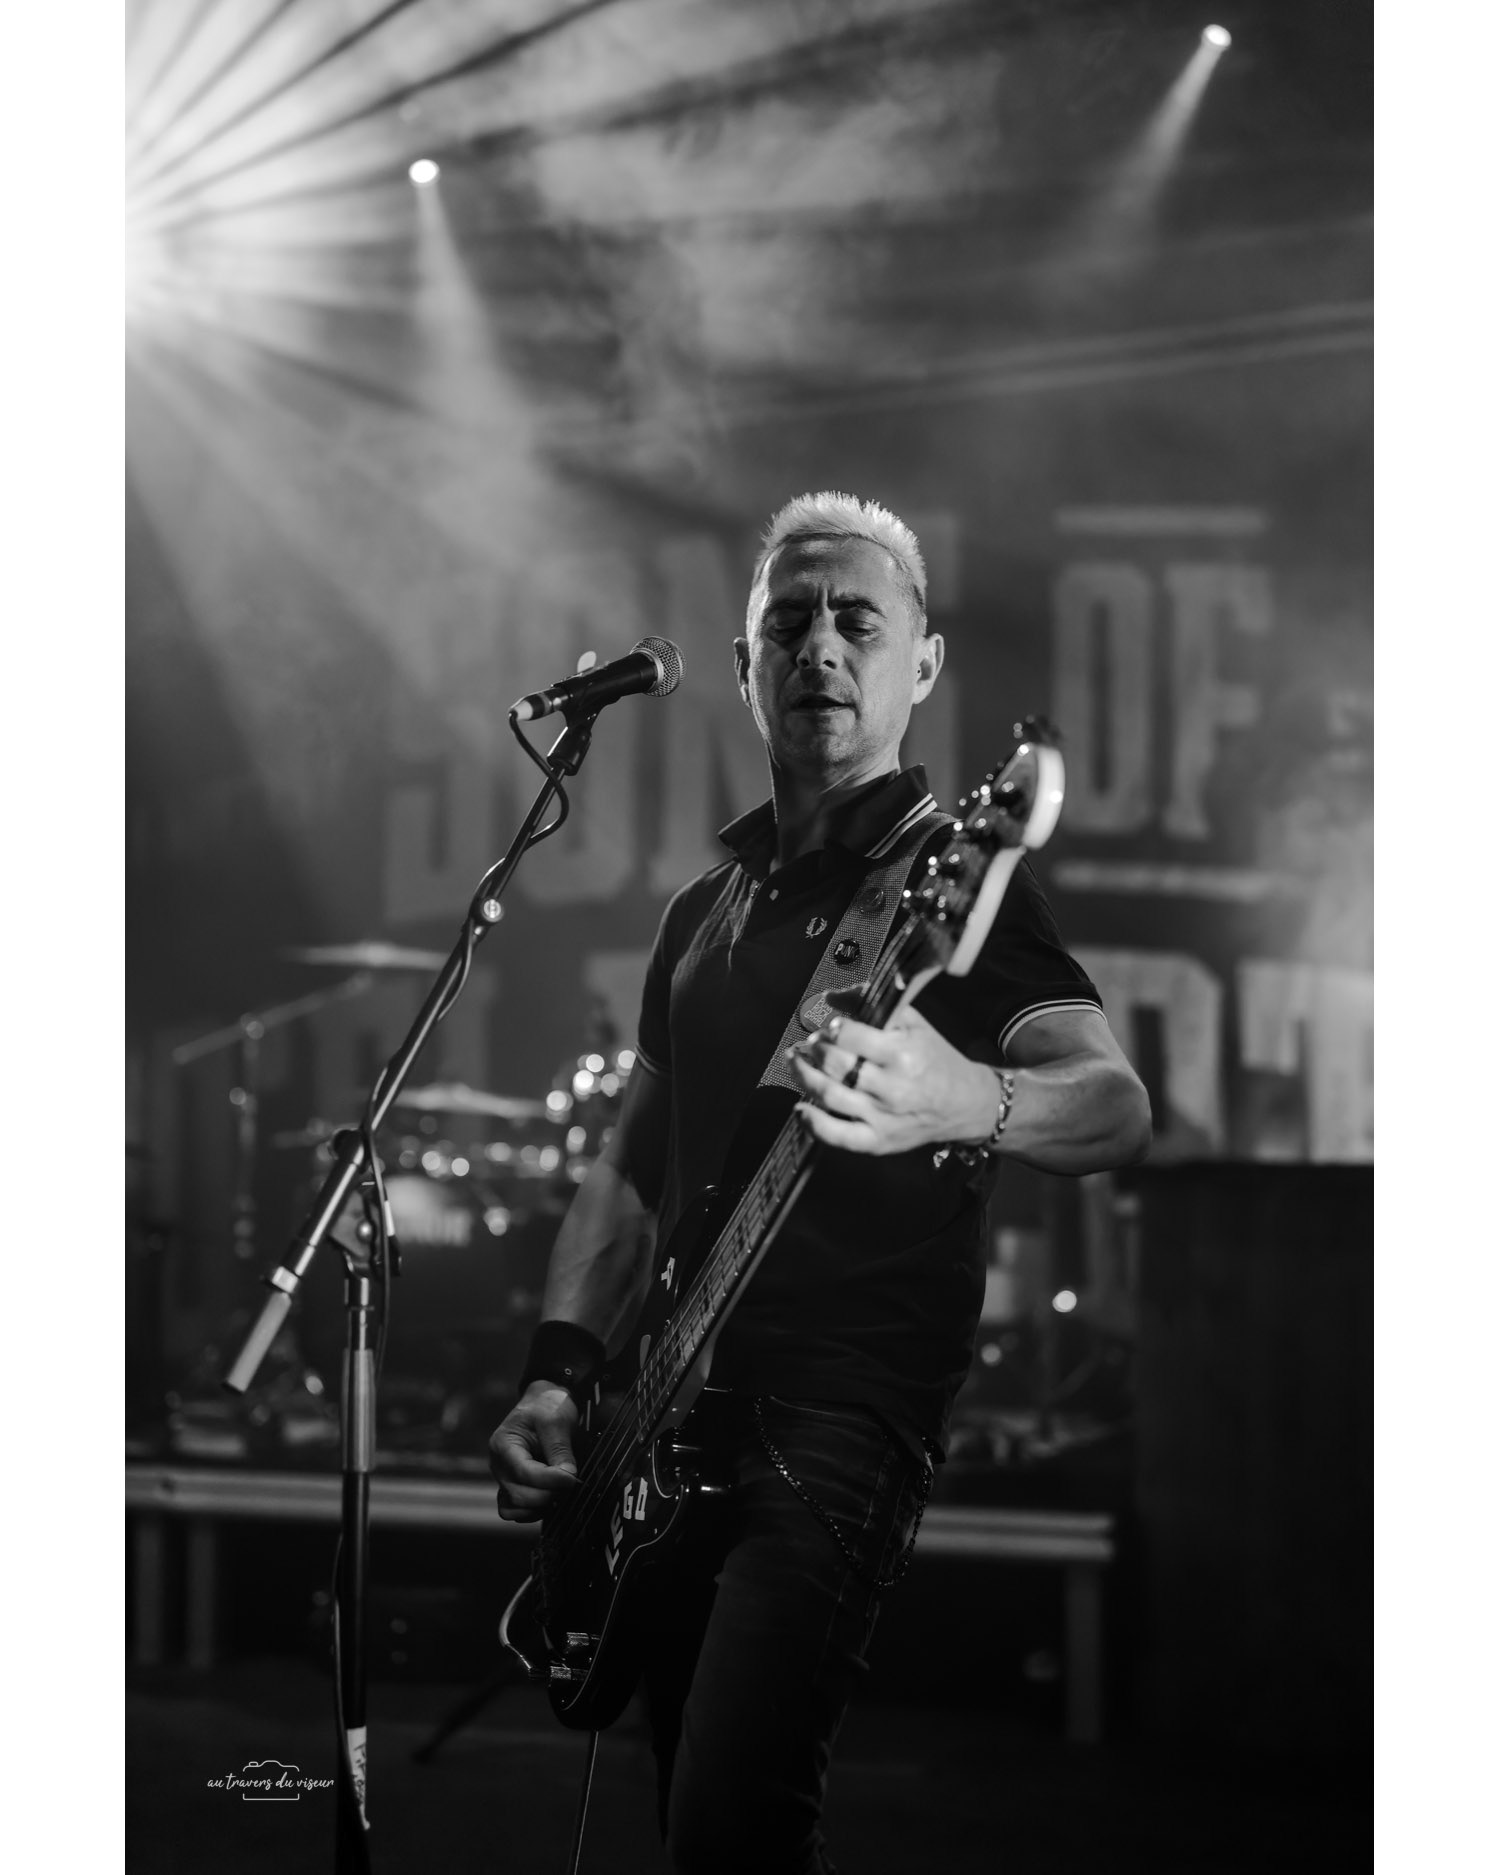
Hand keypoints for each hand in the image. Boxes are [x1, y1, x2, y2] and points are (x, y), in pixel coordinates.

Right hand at [488, 1381, 581, 1522]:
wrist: (545, 1402)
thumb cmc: (547, 1407)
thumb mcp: (555, 1420)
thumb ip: (560, 1450)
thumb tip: (568, 1477)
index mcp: (503, 1445)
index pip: (524, 1473)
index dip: (551, 1481)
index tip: (573, 1478)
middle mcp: (498, 1466)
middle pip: (518, 1495)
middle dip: (549, 1494)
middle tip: (572, 1484)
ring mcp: (504, 1479)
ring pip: (515, 1509)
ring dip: (540, 1507)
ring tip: (561, 1492)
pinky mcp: (513, 1488)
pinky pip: (515, 1512)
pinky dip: (533, 1512)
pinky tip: (552, 1499)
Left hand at [787, 995, 997, 1155]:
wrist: (965, 1103)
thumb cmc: (935, 1059)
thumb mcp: (913, 1023)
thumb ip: (872, 1004)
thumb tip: (831, 997)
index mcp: (902, 1053)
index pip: (850, 1036)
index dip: (831, 1028)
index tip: (829, 1026)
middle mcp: (892, 1087)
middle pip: (835, 1064)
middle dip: (815, 1049)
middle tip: (811, 1043)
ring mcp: (883, 1117)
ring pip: (829, 1095)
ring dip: (803, 1076)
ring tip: (797, 1062)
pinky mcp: (878, 1141)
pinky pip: (838, 1136)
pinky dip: (813, 1124)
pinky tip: (800, 1109)